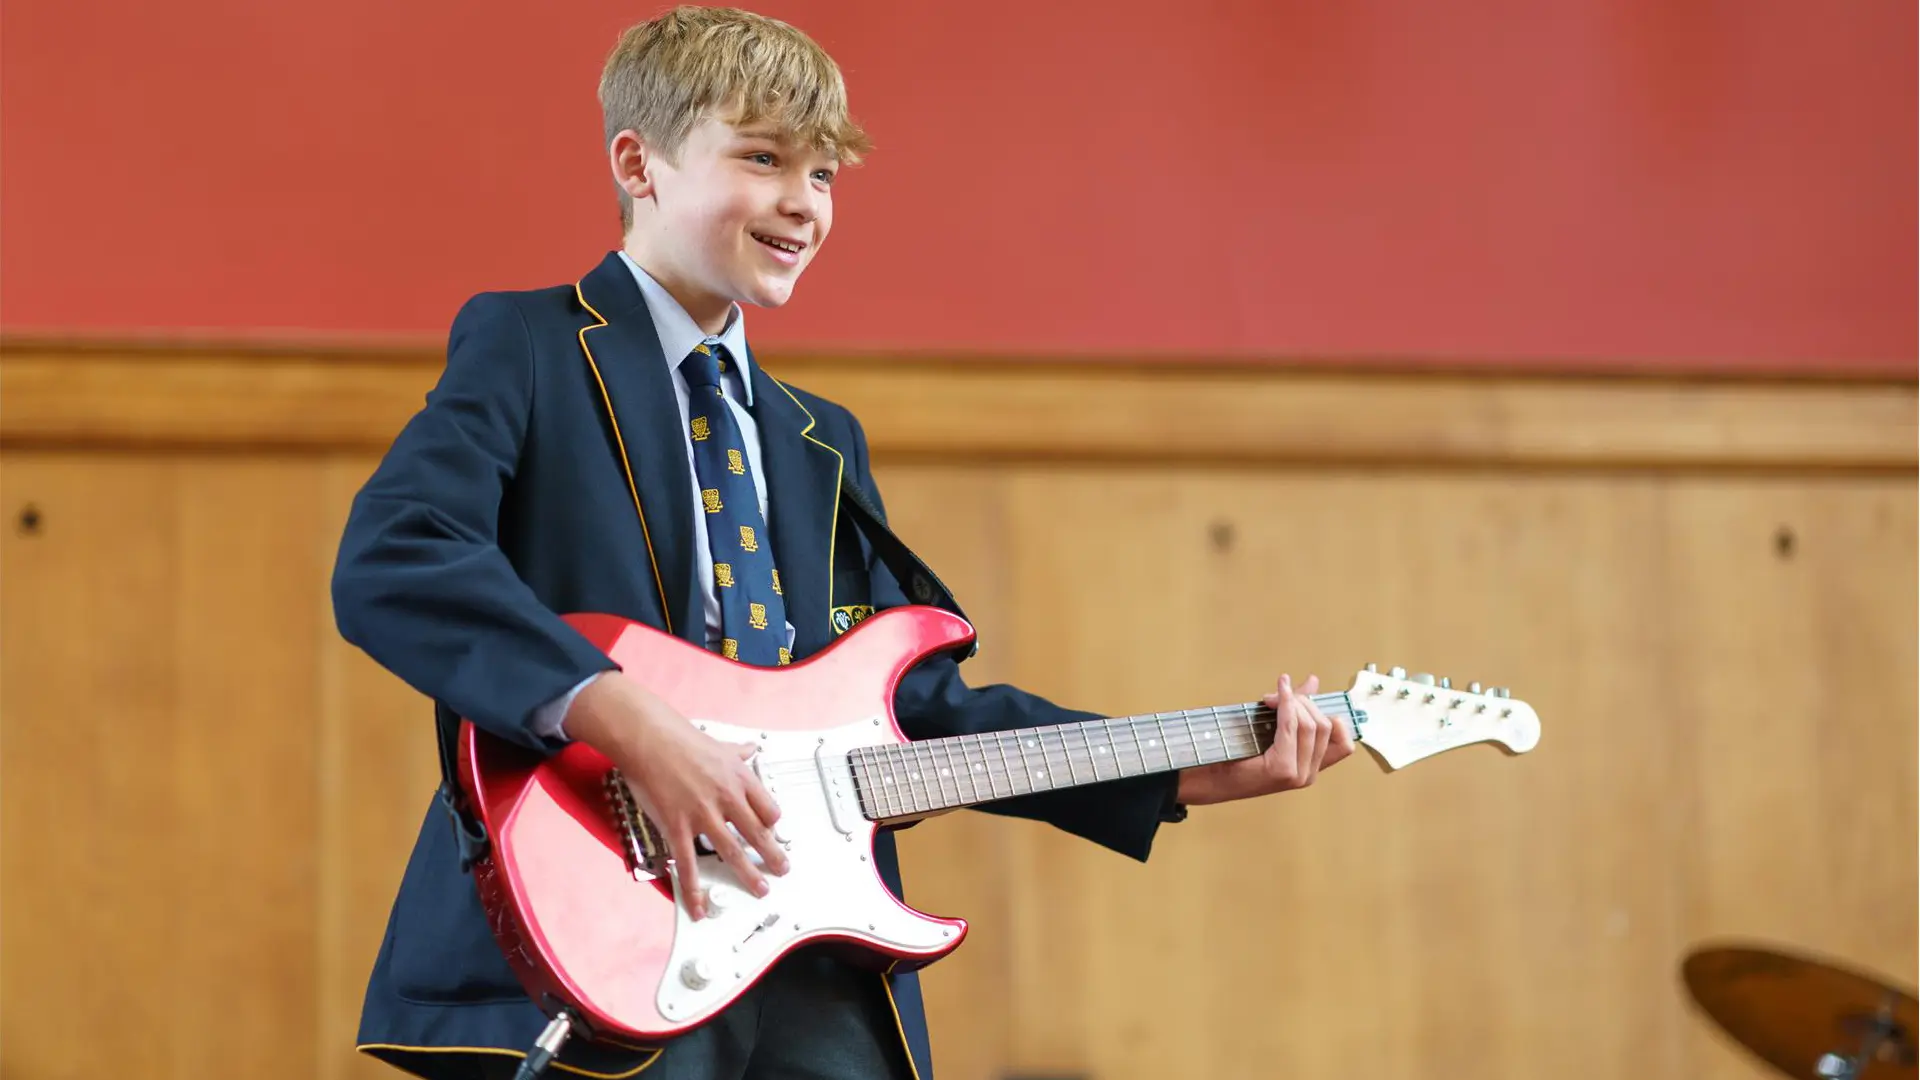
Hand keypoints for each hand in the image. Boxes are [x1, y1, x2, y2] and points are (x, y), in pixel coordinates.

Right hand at [563, 672, 786, 919]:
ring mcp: (703, 815)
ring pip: (732, 852)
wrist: (648, 739)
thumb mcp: (720, 744)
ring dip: (749, 874)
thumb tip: (750, 748)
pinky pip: (688, 864)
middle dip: (773, 856)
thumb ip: (738, 752)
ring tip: (760, 889)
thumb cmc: (681, 740)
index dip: (773, 825)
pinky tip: (699, 905)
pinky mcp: (677, 827)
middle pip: (758, 834)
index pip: (768, 808)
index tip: (774, 834)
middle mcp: (727, 798)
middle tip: (782, 869)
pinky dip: (694, 889)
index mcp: (740, 778)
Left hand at [1176, 673, 1354, 804]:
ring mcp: (1298, 775)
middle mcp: (1309, 775)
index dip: (1329, 715)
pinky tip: (1274, 696)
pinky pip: (1291, 728)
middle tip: (1278, 694)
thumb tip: (1313, 681)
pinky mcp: (1283, 769)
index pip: (1344, 743)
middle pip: (1326, 725)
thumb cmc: (1236, 754)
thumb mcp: (1272, 728)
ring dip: (1293, 702)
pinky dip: (1285, 706)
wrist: (1208, 777)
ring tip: (1271, 697)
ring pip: (1312, 724)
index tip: (1304, 700)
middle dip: (1303, 702)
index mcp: (1311, 768)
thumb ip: (1296, 708)